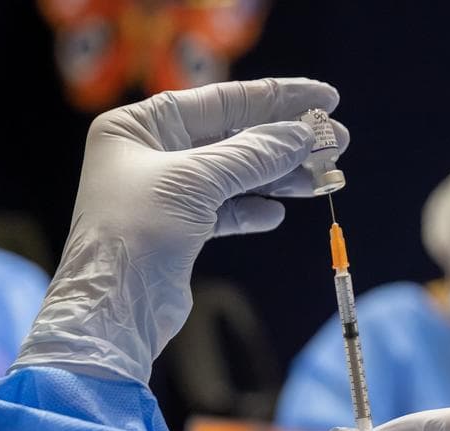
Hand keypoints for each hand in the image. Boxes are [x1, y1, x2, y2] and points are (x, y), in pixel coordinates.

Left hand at [16, 78, 346, 382]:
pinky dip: (252, 210)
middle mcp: (148, 153)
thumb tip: (302, 135)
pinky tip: (276, 215)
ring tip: (323, 178)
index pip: (219, 100)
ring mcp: (163, 192)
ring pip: (233, 175)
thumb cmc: (137, 235)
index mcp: (138, 126)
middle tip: (337, 142)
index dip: (275, 98)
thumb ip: (252, 154)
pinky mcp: (176, 230)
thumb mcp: (196, 182)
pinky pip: (224, 209)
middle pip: (231, 136)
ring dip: (278, 176)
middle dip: (284, 141)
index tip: (325, 97)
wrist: (113, 313)